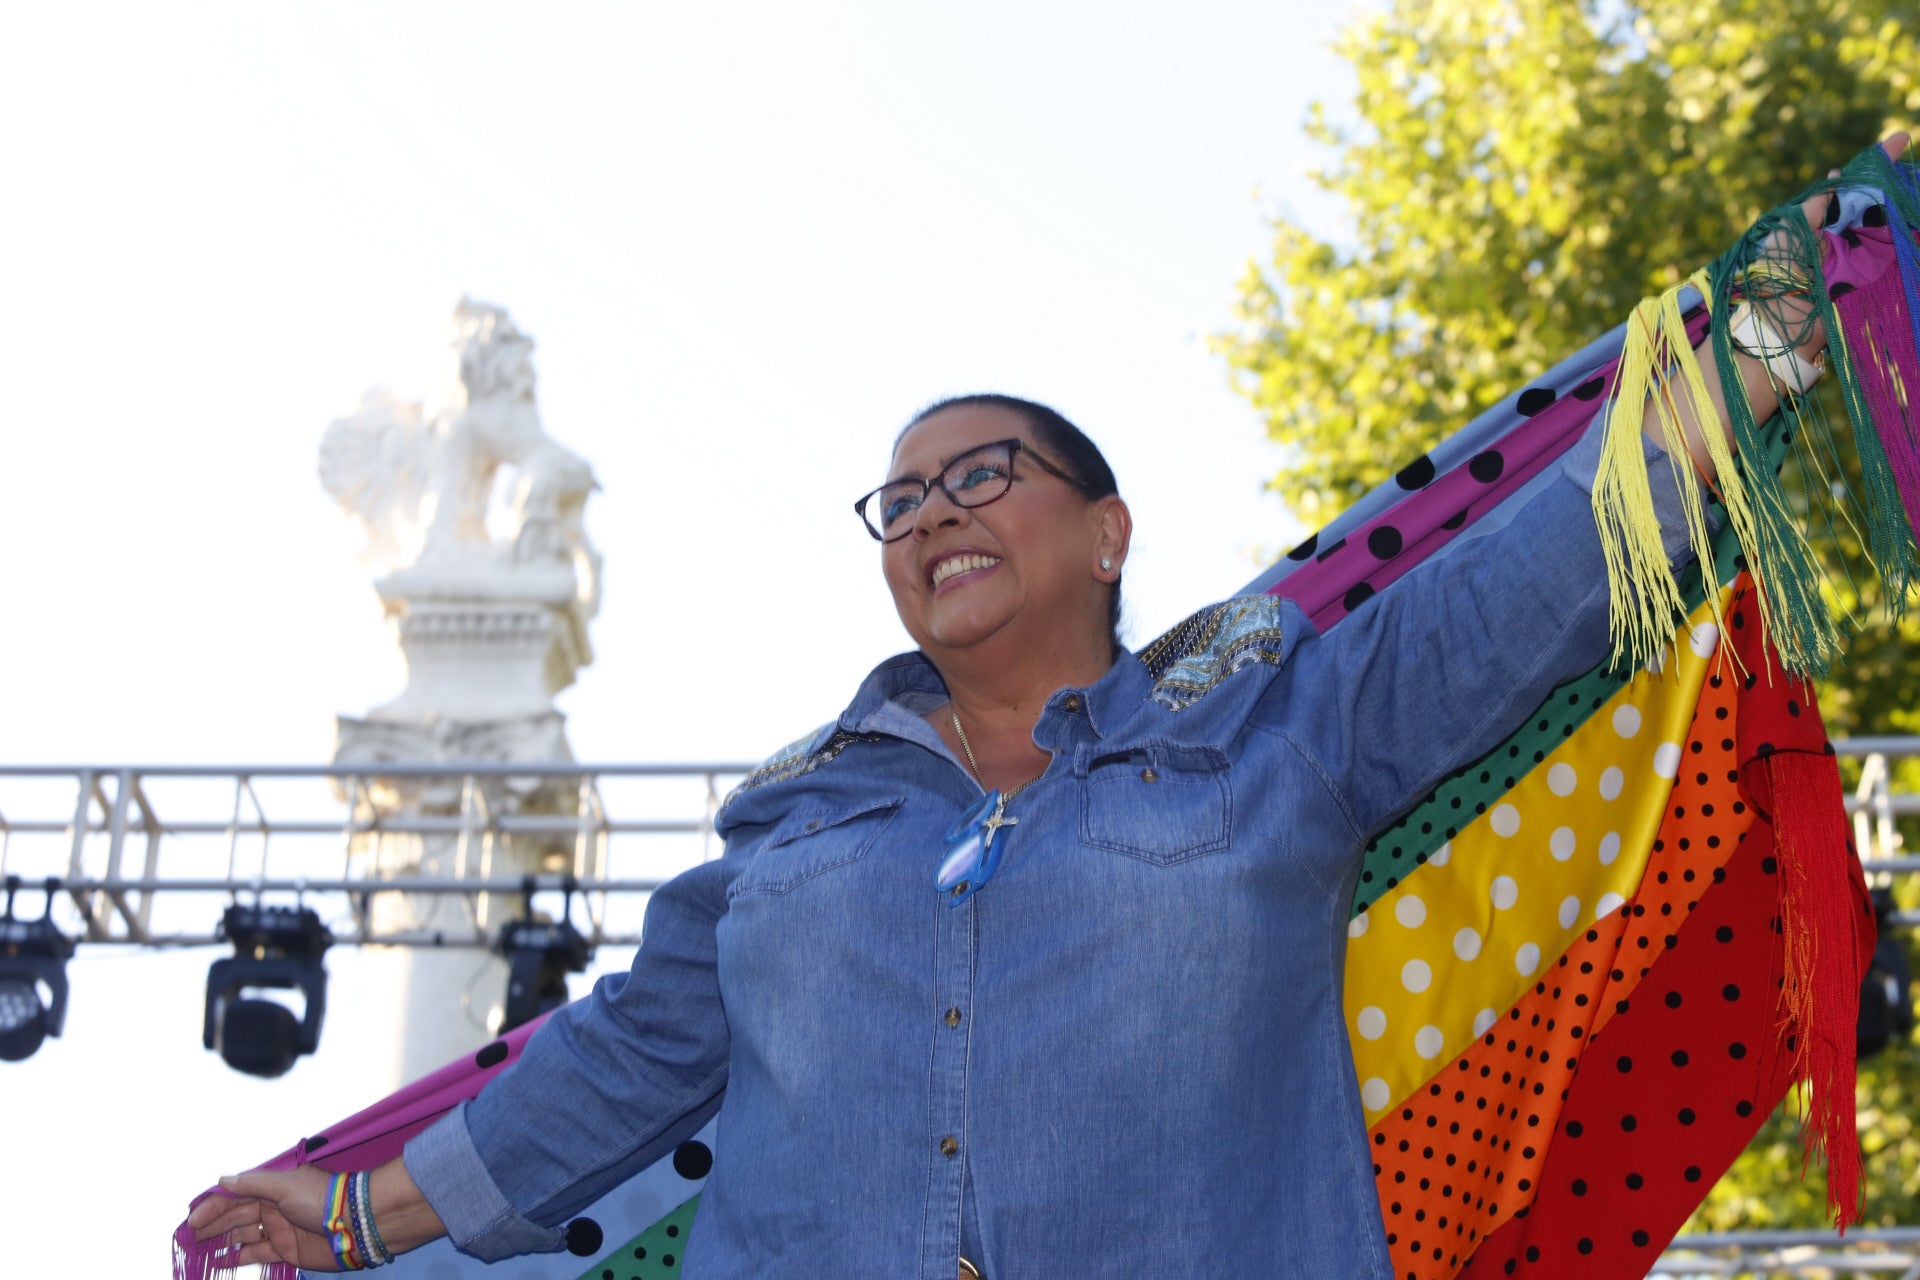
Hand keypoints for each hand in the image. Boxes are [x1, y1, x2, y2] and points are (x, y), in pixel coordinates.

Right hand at [188, 1166, 343, 1272]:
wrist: (355, 1225)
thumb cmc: (322, 1199)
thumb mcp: (286, 1184)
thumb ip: (253, 1183)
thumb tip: (223, 1180)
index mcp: (274, 1186)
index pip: (236, 1194)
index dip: (213, 1206)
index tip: (192, 1219)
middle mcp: (273, 1205)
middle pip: (235, 1215)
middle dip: (212, 1225)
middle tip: (187, 1237)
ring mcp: (278, 1228)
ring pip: (242, 1234)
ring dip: (220, 1240)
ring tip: (196, 1249)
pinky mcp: (284, 1249)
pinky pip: (255, 1253)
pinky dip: (237, 1257)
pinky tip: (218, 1261)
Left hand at [1772, 131, 1910, 363]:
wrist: (1777, 326)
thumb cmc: (1772, 275)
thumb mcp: (1790, 230)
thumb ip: (1816, 204)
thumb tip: (1837, 174)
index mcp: (1819, 223)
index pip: (1850, 188)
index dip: (1875, 164)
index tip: (1900, 139)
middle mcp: (1842, 236)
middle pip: (1875, 202)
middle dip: (1893, 182)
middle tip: (1909, 154)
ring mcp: (1860, 255)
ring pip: (1889, 223)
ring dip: (1902, 205)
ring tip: (1913, 182)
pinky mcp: (1873, 277)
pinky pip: (1896, 251)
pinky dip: (1907, 235)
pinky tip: (1913, 216)